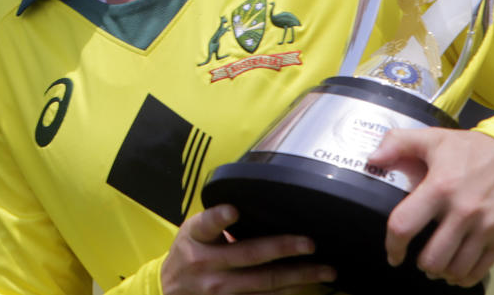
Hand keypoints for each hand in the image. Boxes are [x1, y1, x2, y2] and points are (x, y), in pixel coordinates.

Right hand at [161, 204, 336, 294]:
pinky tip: (307, 289)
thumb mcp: (192, 232)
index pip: (208, 226)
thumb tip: (247, 207)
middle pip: (252, 258)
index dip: (220, 218)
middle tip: (311, 244)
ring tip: (324, 271)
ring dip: (298, 278)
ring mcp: (221, 293)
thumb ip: (214, 220)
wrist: (169, 293)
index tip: (234, 212)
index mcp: (197, 240)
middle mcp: (208, 268)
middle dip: (285, 249)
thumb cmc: (188, 255)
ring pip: (266, 286)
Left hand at [368, 128, 493, 287]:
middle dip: (420, 263)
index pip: (405, 225)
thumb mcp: (433, 138)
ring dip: (441, 271)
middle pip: (432, 258)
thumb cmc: (472, 151)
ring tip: (437, 262)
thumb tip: (373, 159)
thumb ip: (397, 143)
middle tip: (419, 257)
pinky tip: (456, 268)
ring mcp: (485, 227)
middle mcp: (463, 210)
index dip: (393, 245)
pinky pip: (478, 271)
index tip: (394, 253)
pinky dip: (463, 276)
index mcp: (440, 186)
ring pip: (455, 269)